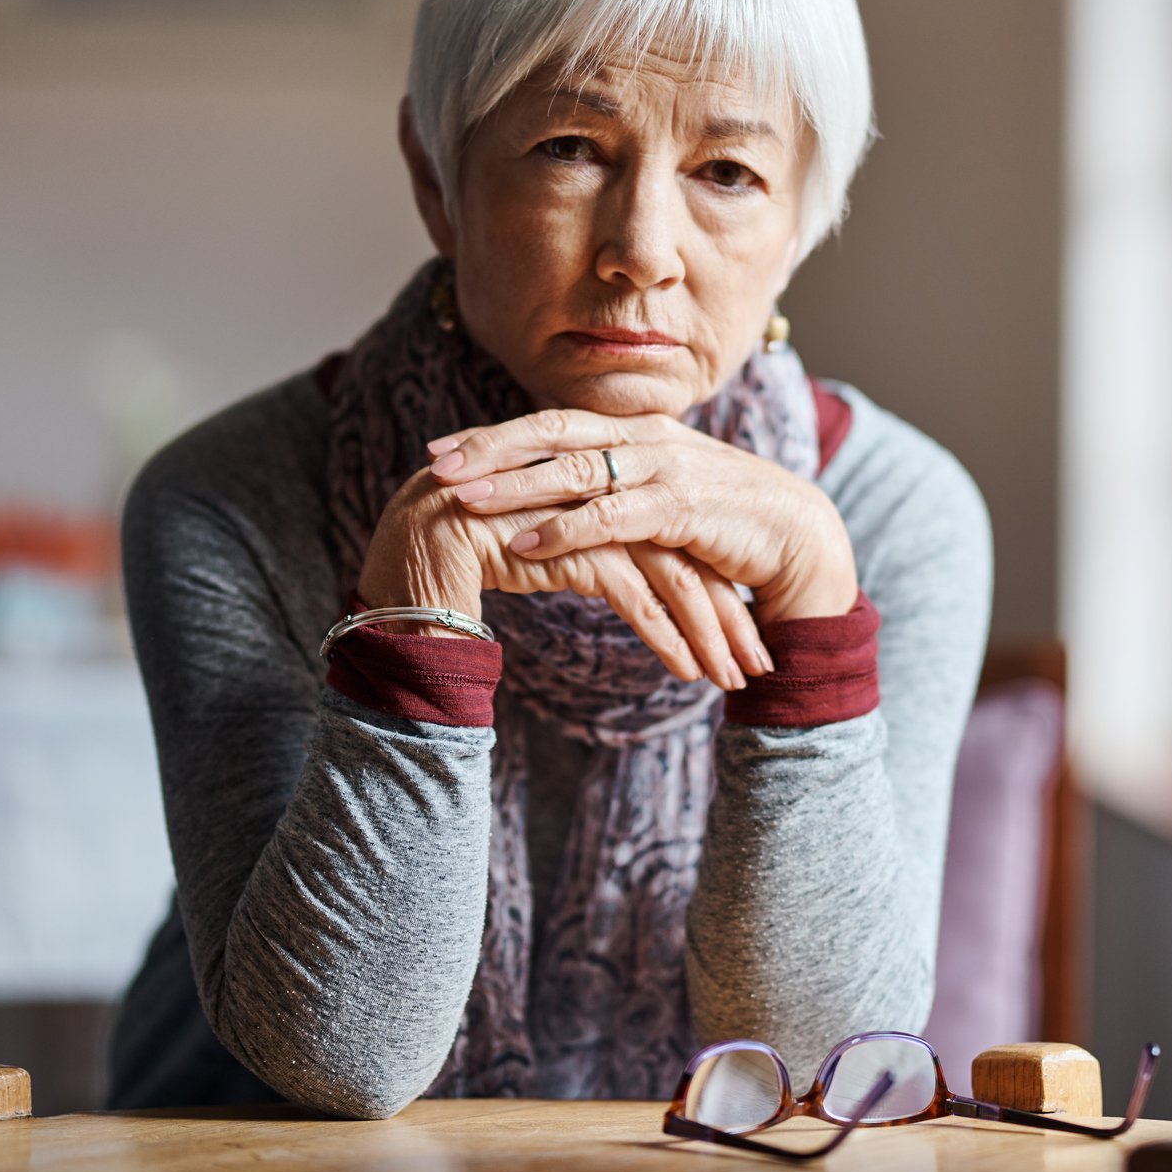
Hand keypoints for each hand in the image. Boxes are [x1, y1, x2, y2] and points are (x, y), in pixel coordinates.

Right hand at [357, 466, 768, 689]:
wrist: (413, 545)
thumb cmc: (476, 553)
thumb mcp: (550, 551)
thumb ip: (592, 551)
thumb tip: (636, 579)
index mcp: (608, 491)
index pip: (679, 542)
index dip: (714, 588)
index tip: (743, 634)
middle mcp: (608, 496)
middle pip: (688, 556)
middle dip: (727, 616)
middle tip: (758, 663)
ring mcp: (592, 516)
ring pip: (672, 577)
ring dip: (708, 633)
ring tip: (732, 680)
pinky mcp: (572, 545)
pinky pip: (635, 595)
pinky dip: (666, 635)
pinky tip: (688, 671)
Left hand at [422, 408, 858, 624]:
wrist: (794, 538)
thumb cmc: (721, 521)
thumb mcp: (658, 496)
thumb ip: (611, 489)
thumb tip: (550, 498)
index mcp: (635, 429)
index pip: (552, 422)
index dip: (495, 434)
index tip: (440, 447)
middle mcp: (646, 436)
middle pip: (553, 433)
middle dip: (490, 448)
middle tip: (434, 464)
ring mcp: (665, 467)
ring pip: (574, 470)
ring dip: (513, 486)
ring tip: (462, 501)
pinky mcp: (682, 506)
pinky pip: (611, 516)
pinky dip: (563, 530)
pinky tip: (523, 546)